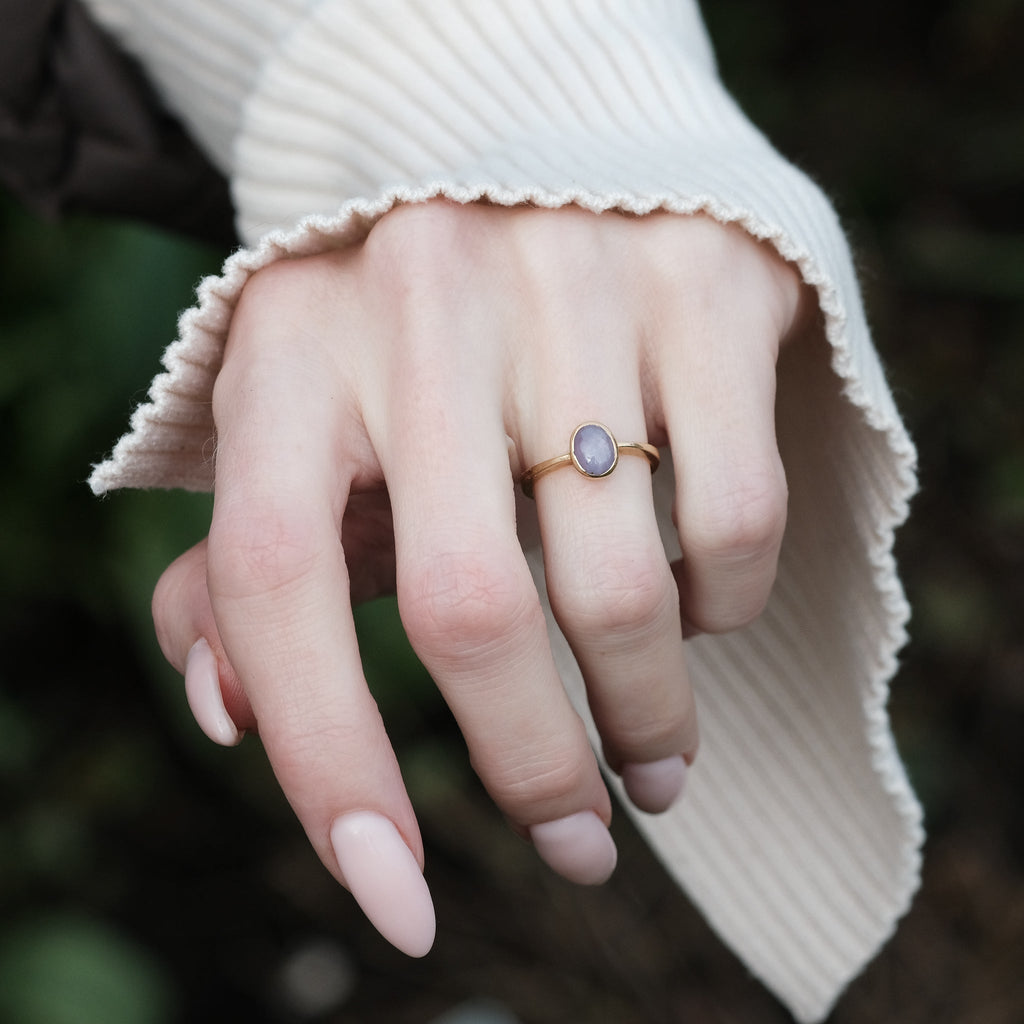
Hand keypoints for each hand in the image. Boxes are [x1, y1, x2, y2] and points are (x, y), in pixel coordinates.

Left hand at [152, 200, 809, 955]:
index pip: (272, 583)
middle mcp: (422, 299)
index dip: (322, 765)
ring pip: (621, 582)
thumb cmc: (408, 345)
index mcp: (290, 346)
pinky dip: (723, 604)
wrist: (540, 157)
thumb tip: (228, 717)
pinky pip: (730, 513)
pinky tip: (696, 611)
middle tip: (580, 844)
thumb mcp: (306, 429)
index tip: (394, 895)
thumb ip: (244, 570)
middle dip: (532, 770)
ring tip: (653, 763)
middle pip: (469, 612)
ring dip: (646, 717)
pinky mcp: (704, 282)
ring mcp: (572, 279)